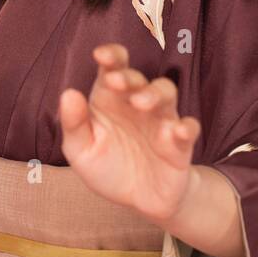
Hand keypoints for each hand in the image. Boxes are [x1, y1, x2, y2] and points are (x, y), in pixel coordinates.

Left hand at [58, 43, 201, 229]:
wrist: (139, 200)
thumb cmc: (107, 167)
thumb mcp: (81, 151)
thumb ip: (74, 124)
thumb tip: (68, 93)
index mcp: (110, 99)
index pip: (113, 68)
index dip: (111, 56)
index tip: (101, 55)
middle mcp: (137, 104)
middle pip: (138, 79)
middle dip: (128, 77)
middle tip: (117, 82)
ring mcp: (161, 121)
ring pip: (166, 93)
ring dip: (155, 93)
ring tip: (140, 103)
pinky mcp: (180, 144)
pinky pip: (189, 128)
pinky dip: (187, 127)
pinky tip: (178, 131)